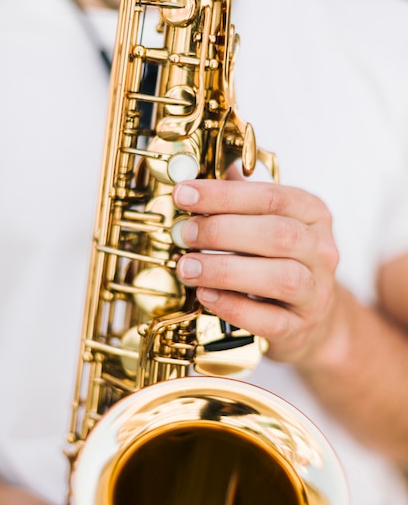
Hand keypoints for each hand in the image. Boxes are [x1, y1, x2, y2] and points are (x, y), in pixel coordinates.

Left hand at [172, 179, 339, 364]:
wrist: (315, 317)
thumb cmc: (282, 262)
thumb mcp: (269, 223)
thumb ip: (239, 200)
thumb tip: (193, 177)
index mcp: (312, 214)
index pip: (271, 197)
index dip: (224, 195)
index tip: (184, 194)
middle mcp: (321, 251)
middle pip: (278, 235)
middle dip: (223, 232)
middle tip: (184, 234)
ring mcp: (316, 291)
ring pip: (280, 278)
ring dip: (226, 270)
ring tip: (187, 267)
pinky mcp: (301, 327)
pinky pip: (270, 320)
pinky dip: (234, 307)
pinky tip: (206, 295)